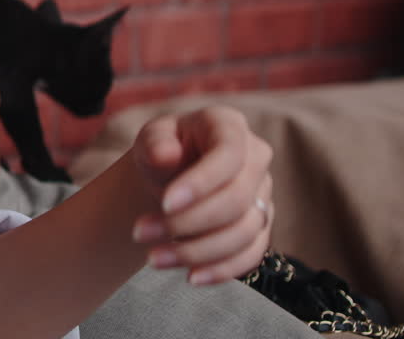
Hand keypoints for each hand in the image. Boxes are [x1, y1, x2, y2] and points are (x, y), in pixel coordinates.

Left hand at [128, 106, 273, 284]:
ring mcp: (263, 194)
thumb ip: (156, 143)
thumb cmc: (163, 150)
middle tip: (140, 233)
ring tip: (153, 258)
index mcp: (229, 126)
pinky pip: (251, 254)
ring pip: (244, 232)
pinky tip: (190, 276)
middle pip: (236, 199)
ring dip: (197, 251)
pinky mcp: (261, 226)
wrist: (170, 176)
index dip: (200, 183)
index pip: (228, 154)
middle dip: (187, 222)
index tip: (164, 204)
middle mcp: (256, 159)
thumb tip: (166, 157)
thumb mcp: (151, 139)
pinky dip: (222, 270)